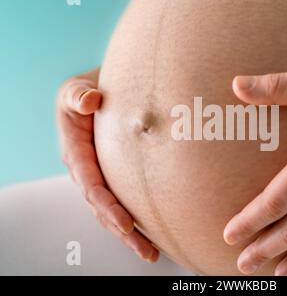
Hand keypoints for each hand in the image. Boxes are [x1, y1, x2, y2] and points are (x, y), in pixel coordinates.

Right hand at [57, 68, 158, 261]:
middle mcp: (88, 172)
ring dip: (131, 235)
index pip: (92, 186)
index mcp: (77, 154)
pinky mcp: (116, 179)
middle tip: (146, 250)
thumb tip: (89, 101)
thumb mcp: (76, 89)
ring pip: (113, 212)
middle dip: (123, 231)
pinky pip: (125, 203)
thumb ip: (78, 96)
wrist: (99, 94)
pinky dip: (138, 220)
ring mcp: (102, 177)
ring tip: (152, 253)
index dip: (108, 206)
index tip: (127, 224)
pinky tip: (156, 235)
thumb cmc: (86, 92)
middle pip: (103, 208)